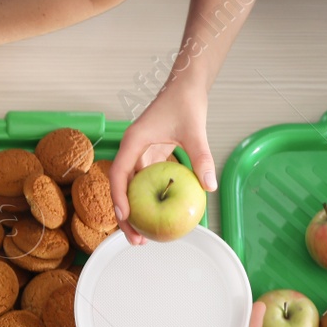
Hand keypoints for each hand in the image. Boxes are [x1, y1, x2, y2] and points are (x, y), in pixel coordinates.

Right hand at [110, 79, 214, 244]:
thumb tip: (209, 186)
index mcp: (133, 142)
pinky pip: (145, 184)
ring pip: (130, 190)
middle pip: (120, 188)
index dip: (118, 197)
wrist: (186, 85)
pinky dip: (148, 202)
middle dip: (124, 217)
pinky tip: (158, 218)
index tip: (125, 217)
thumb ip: (201, 157)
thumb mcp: (195, 130)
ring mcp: (139, 155)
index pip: (118, 174)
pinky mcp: (149, 157)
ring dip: (135, 213)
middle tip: (136, 240)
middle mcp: (131, 150)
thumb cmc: (186, 102)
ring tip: (145, 237)